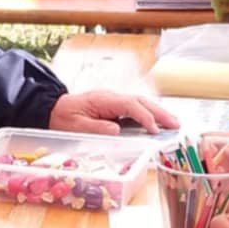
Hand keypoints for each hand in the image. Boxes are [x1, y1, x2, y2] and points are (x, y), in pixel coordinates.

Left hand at [50, 90, 177, 136]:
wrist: (52, 108)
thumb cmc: (63, 118)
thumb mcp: (76, 126)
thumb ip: (97, 128)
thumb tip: (117, 130)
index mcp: (103, 99)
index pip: (129, 105)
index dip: (144, 117)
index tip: (155, 130)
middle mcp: (111, 97)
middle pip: (141, 101)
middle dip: (159, 113)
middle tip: (176, 125)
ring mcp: (113, 101)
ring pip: (140, 103)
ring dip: (157, 113)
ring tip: (173, 124)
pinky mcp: (113, 106)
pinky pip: (135, 109)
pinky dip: (148, 115)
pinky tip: (158, 123)